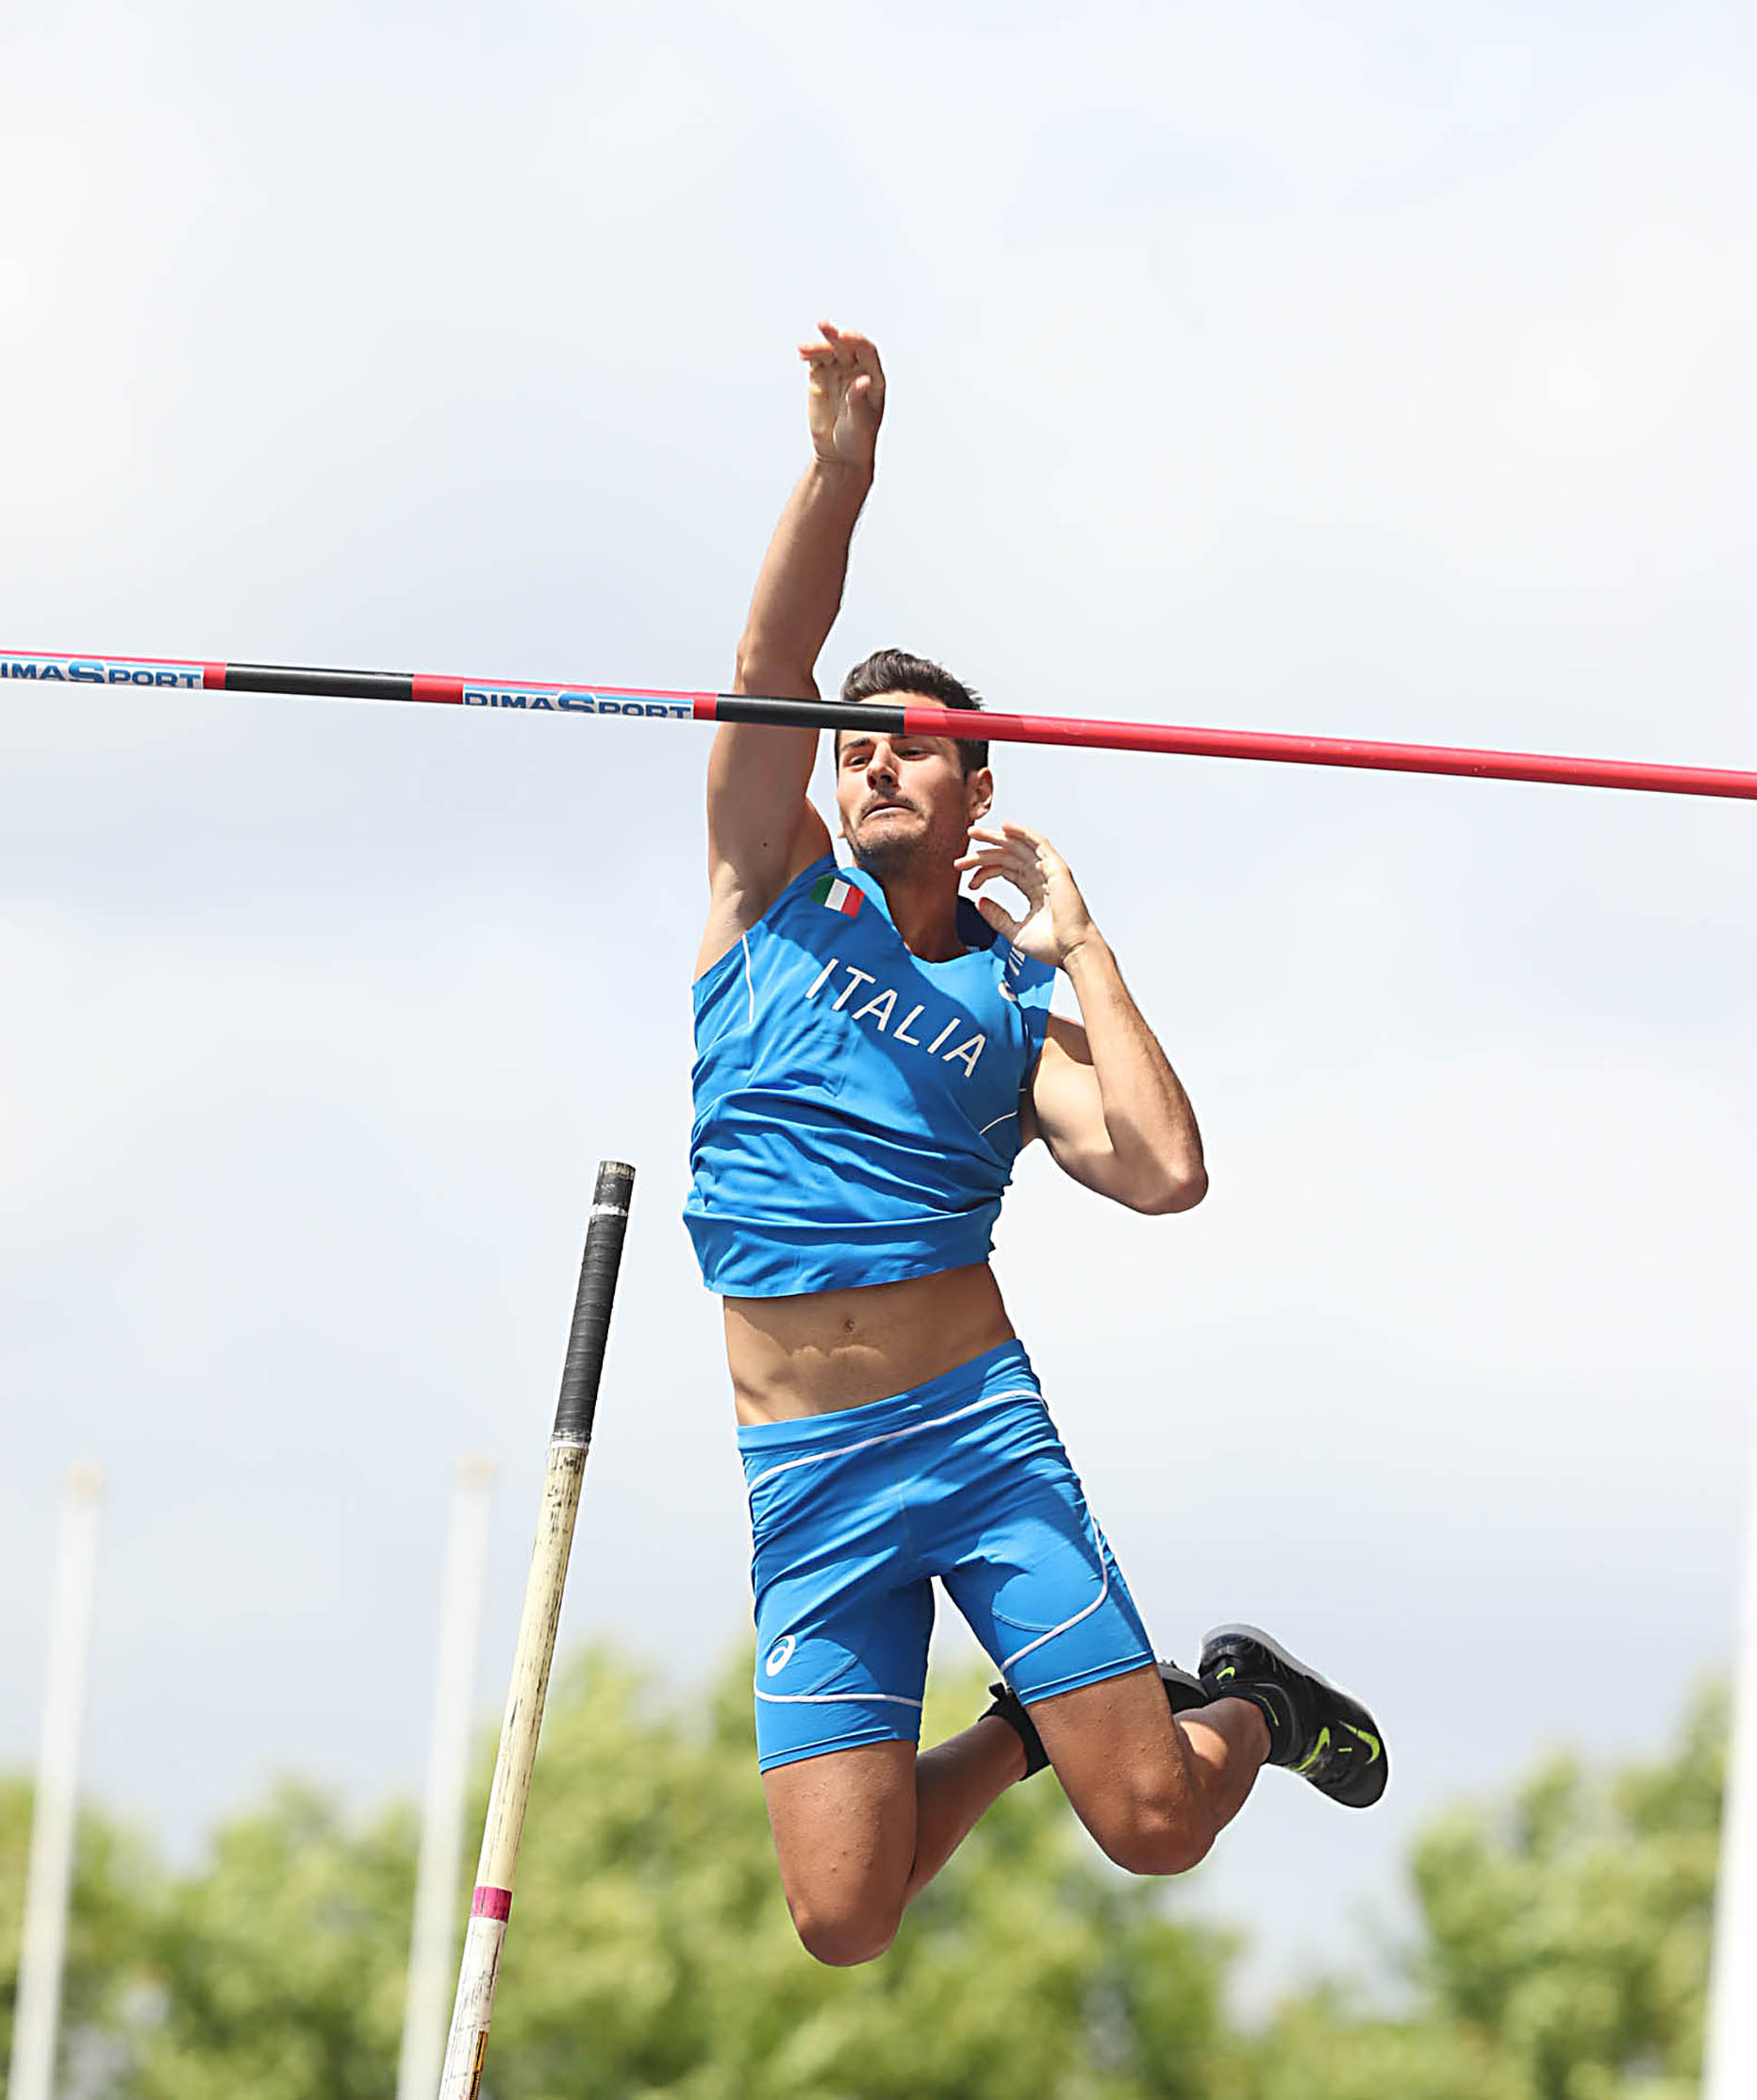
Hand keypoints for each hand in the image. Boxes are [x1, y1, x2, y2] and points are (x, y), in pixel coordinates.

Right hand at [800, 322, 884, 470]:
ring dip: (818, 346)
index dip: (856, 342)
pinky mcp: (822, 378)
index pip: (867, 352)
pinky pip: (816, 361)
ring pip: (829, 351)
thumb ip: (859, 400)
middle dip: (835, 337)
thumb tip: (863, 381)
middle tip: (824, 328)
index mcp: (874, 378)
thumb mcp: (861, 422)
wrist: (839, 454)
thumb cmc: (858, 440)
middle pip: (847, 346)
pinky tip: (802, 353)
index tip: (844, 338)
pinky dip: (809, 355)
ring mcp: (839, 372)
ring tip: (804, 348)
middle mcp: (857, 370)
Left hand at [955, 822, 1098, 968]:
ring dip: (996, 838)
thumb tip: (979, 901)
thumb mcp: (1014, 931)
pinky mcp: (1057, 868)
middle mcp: (1041, 877)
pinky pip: (1038, 844)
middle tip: (962, 853)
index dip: (984, 870)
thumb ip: (997, 916)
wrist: (1071, 951)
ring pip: (1018, 847)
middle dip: (983, 853)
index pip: (1005, 870)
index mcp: (1034, 890)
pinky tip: (1005, 827)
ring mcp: (1049, 871)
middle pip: (1007, 856)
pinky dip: (1022, 833)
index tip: (967, 879)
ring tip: (974, 833)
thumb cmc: (1052, 946)